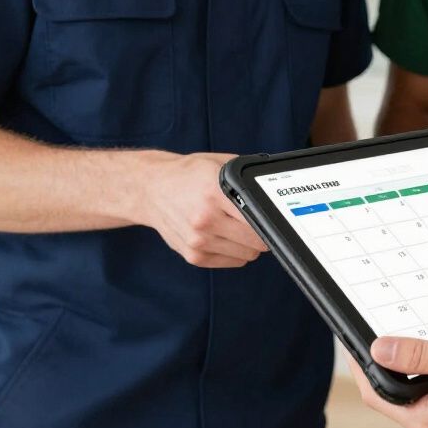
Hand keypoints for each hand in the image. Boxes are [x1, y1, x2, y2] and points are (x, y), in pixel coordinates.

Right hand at [139, 152, 266, 267]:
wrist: (151, 189)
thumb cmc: (188, 175)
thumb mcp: (219, 165)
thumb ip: (245, 177)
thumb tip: (272, 190)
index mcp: (214, 194)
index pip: (256, 219)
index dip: (270, 221)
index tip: (275, 220)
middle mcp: (205, 220)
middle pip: (254, 241)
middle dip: (262, 234)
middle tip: (258, 223)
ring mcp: (197, 241)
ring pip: (246, 255)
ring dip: (249, 244)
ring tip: (241, 228)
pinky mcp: (193, 256)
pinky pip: (231, 262)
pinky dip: (236, 252)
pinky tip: (228, 236)